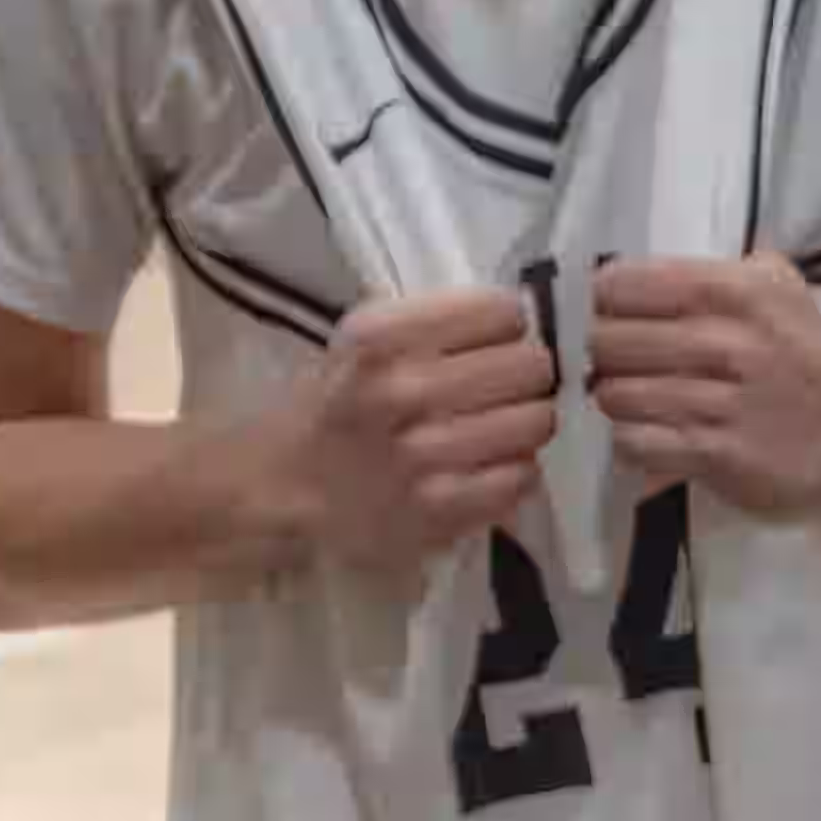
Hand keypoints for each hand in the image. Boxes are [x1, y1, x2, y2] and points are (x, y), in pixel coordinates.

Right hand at [287, 288, 557, 569]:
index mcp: (378, 336)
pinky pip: (521, 476)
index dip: (509, 325)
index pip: (501, 311)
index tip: (496, 339)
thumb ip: (434, 324)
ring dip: (529, 423)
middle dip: (528, 375)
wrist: (284, 489)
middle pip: (530, 366)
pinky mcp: (440, 509)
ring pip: (536, 421)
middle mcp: (400, 389)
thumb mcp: (362, 343)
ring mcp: (421, 454)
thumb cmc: (336, 406)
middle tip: (508, 388)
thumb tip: (520, 318)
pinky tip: (490, 466)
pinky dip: (517, 470)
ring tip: (502, 428)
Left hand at [584, 253, 820, 518]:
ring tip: (637, 399)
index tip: (612, 315)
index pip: (618, 286)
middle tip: (617, 363)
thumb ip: (713, 273)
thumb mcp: (774, 283)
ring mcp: (716, 403)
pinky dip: (633, 439)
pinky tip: (650, 434)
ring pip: (617, 396)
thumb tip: (636, 277)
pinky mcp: (718, 455)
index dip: (604, 302)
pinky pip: (639, 444)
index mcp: (725, 291)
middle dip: (604, 354)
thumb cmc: (811, 345)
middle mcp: (717, 342)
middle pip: (608, 343)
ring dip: (617, 399)